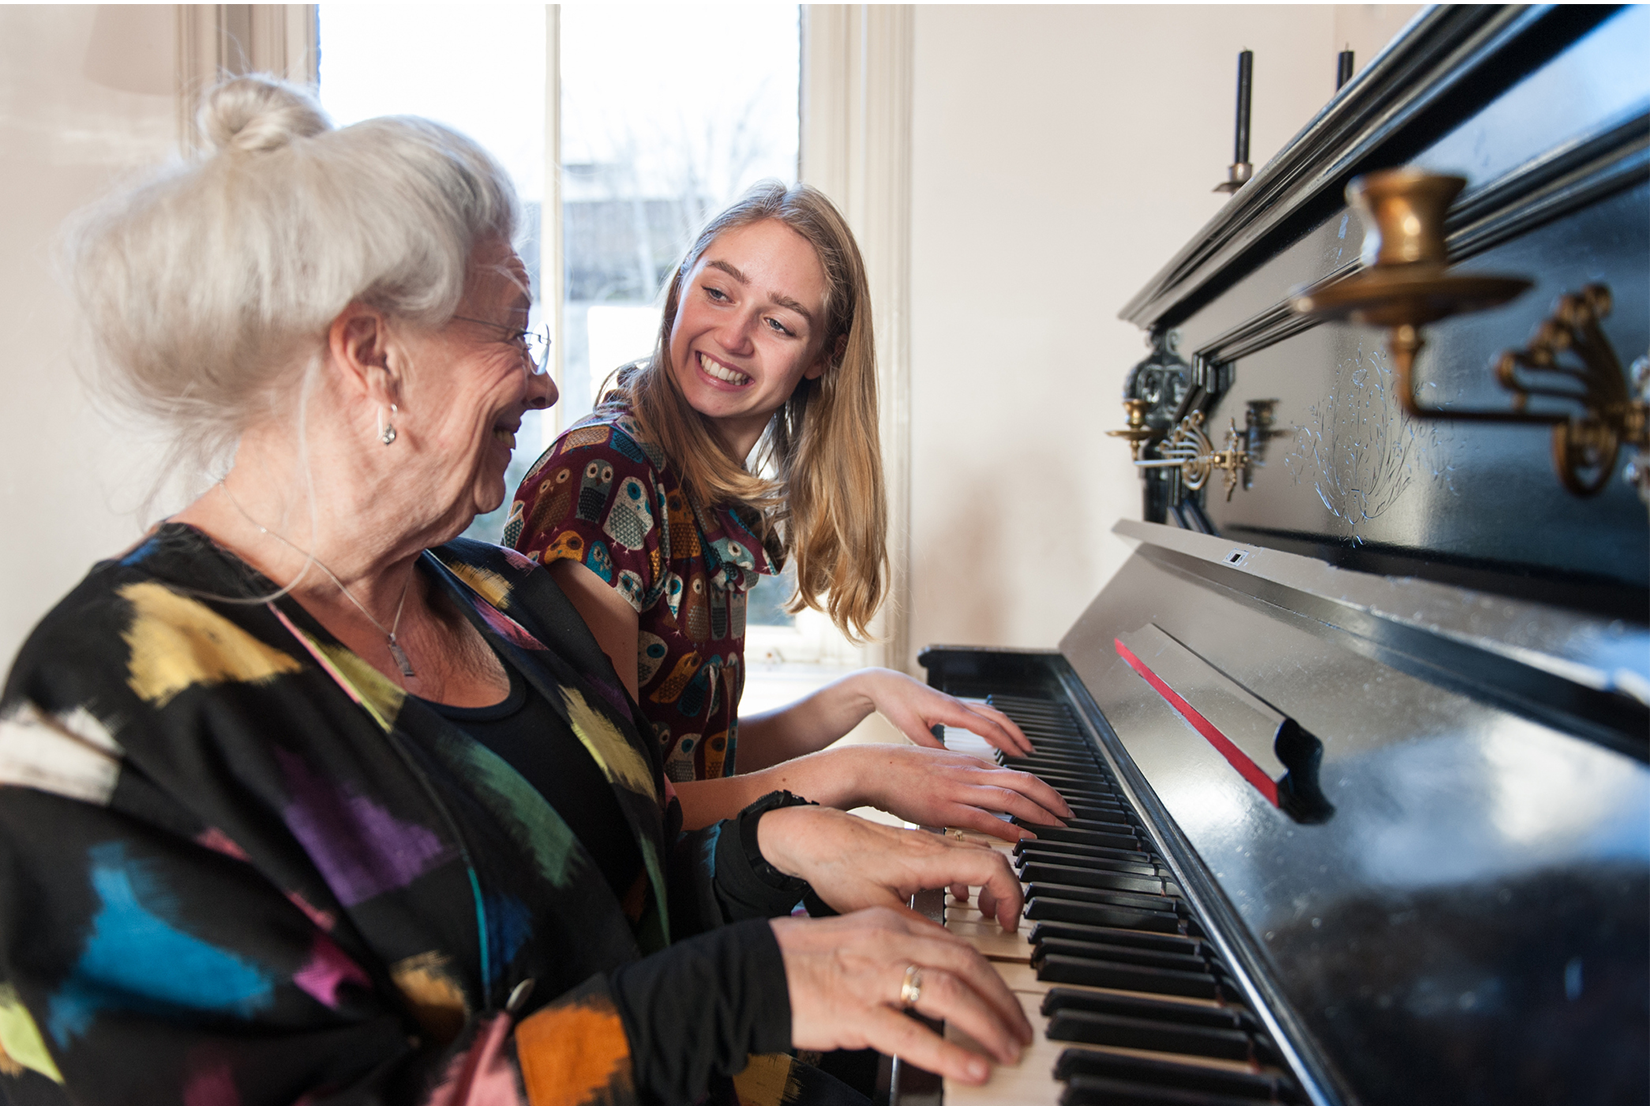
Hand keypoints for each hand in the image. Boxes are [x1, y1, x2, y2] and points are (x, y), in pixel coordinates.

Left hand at [756, 804, 1023, 928]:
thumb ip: (916, 927)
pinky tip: (957, 896)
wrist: (810, 835)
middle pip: (993, 858)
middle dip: (1008, 893)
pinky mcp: (915, 843)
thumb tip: (950, 951)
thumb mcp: (875, 908)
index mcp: (928, 858)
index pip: (992, 866)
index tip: (1007, 923)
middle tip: (1003, 923)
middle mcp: (933, 845)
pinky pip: (958, 854)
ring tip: (985, 914)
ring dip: (990, 884)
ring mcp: (925, 841)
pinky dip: (970, 876)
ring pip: (977, 854)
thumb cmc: (836, 866)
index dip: (1010, 895)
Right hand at [771, 908, 1033, 1082]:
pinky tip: (973, 1069)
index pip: (956, 945)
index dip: (991, 977)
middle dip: (1001, 1001)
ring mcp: (872, 977)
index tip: (1007, 1004)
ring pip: (950, 992)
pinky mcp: (856, 1012)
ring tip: (1007, 1050)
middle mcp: (886, 944)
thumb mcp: (851, 942)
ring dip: (988, 1024)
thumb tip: (928, 982)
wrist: (747, 971)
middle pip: (966, 964)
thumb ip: (892, 955)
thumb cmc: (794, 962)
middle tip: (1019, 1031)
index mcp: (887, 926)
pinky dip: (951, 1053)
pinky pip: (915, 1033)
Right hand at [843, 745, 1070, 843]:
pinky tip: (1024, 838)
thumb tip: (979, 799)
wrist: (871, 768)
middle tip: (1070, 817)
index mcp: (970, 763)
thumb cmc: (899, 773)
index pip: (1019, 773)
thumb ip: (962, 780)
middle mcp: (970, 772)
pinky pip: (985, 817)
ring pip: (1012, 797)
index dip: (1045, 789)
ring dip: (1040, 813)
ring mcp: (959, 789)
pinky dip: (1009, 827)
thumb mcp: (939, 770)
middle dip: (1052, 800)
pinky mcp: (945, 807)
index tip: (1059, 804)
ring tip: (1057, 828)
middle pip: (1024, 781)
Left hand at [859, 669, 1033, 755]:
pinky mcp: (951, 705)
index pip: (988, 728)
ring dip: (1008, 728)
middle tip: (1031, 752)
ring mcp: (956, 704)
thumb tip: (950, 764)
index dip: (1007, 742)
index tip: (1021, 756)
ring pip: (992, 713)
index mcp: (952, 711)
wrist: (885, 685)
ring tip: (1020, 744)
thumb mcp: (912, 730)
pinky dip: (994, 724)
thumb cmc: (896, 704)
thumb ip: (932, 747)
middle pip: (997, 718)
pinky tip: (994, 736)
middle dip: (1016, 734)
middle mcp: (958, 705)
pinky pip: (981, 713)